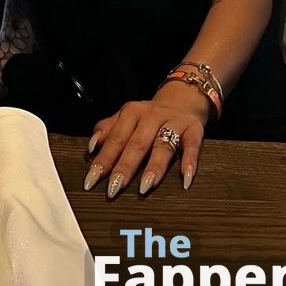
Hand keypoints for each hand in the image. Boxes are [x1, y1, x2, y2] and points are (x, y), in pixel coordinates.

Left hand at [83, 82, 209, 197]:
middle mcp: (151, 117)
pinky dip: (190, 161)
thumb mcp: (127, 116)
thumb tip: (92, 147)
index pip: (115, 138)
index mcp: (132, 113)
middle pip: (137, 144)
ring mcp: (174, 123)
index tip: (92, 180)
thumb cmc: (149, 115)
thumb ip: (108, 129)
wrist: (183, 97)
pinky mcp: (194, 130)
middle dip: (124, 167)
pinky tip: (186, 178)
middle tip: (114, 188)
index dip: (103, 160)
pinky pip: (192, 146)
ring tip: (145, 187)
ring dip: (154, 166)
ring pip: (163, 146)